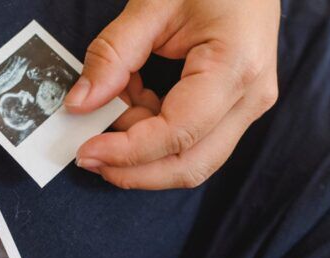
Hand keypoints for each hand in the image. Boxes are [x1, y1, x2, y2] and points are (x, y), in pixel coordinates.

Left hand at [66, 0, 279, 189]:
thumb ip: (112, 55)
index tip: (85, 150)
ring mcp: (246, 106)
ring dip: (141, 150)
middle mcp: (250, 97)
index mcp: (235, 68)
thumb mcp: (152, 4)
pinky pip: (190, 140)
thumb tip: (79, 104)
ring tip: (113, 106)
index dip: (126, 152)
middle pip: (189, 165)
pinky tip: (133, 101)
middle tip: (88, 154)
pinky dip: (152, 133)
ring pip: (189, 159)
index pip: (176, 135)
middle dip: (133, 170)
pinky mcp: (234, 108)